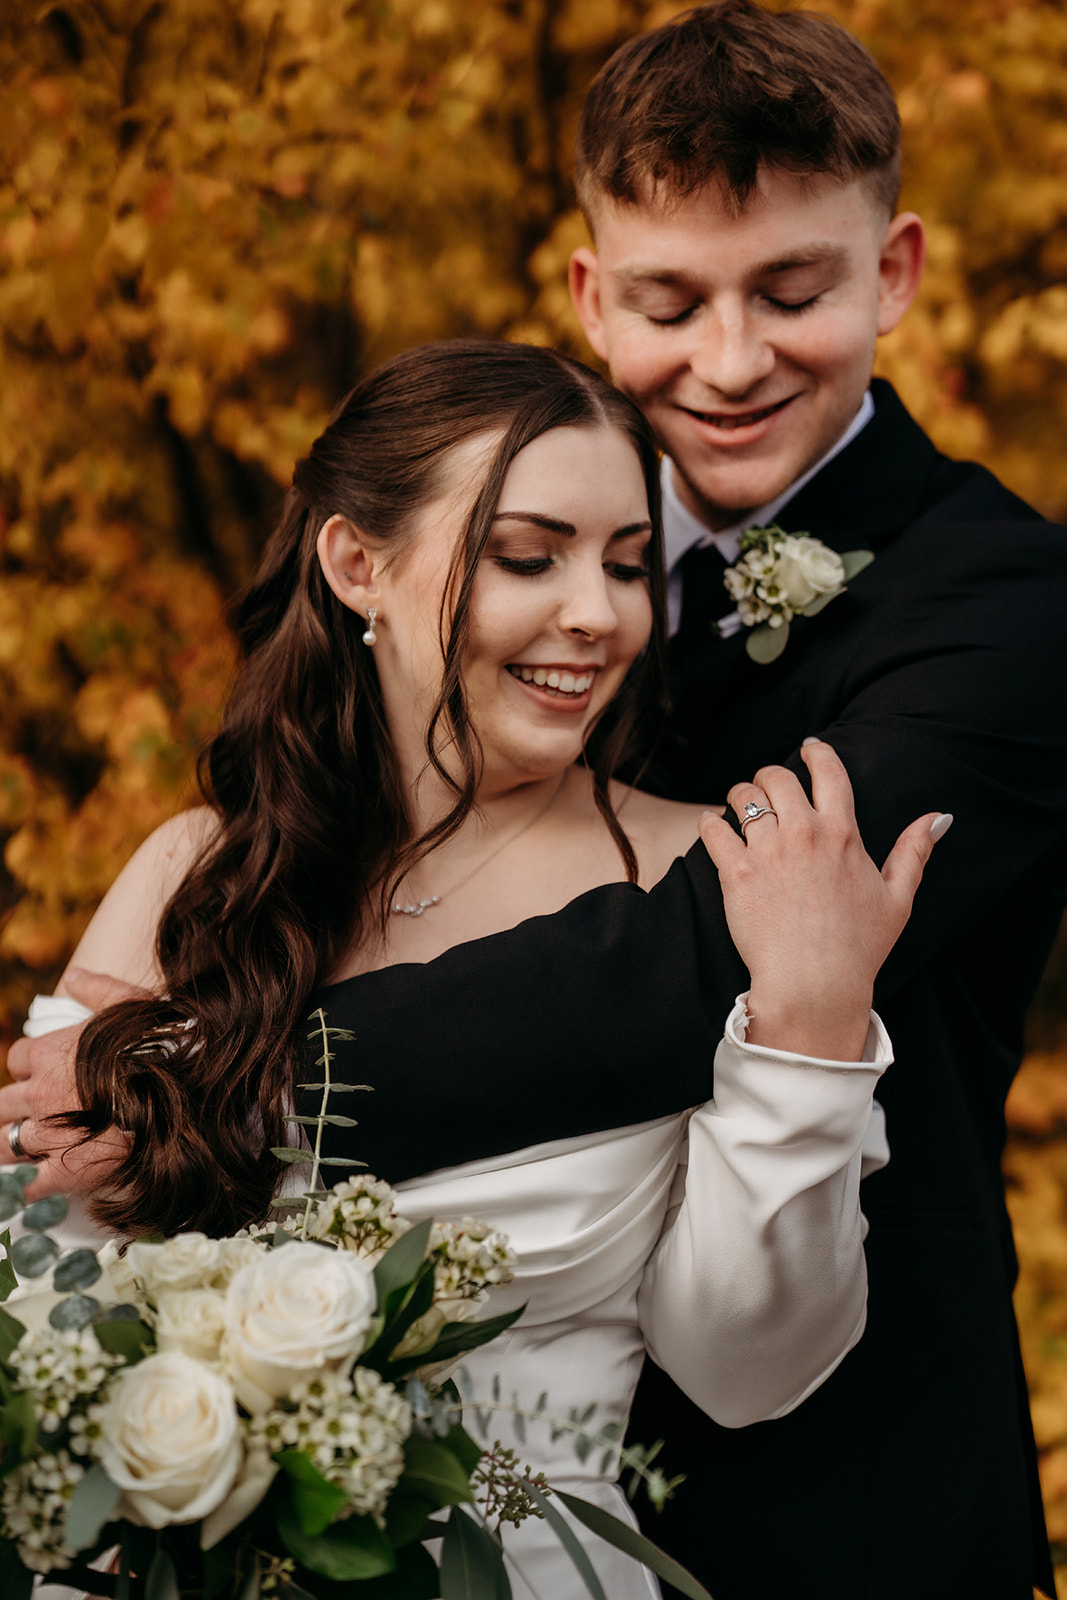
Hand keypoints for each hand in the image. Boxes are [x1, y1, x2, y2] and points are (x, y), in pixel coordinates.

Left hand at [0, 969, 145, 1199]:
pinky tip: (32, 1186)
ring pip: (6, 1144)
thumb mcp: (129, 1003)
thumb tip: (74, 976)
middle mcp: (40, 1093)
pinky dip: (27, 1186)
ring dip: (10, 1147)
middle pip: (3, 1104)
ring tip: (21, 1151)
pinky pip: (30, 1184)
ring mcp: (49, 1132)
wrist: (181, 1090)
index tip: (41, 1075)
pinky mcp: (65, 1169)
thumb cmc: (157, 1045)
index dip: (29, 1069)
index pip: (18, 1060)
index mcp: (49, 1054)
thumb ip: (97, 989)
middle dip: (12, 1110)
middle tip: (31, 1116)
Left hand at [700, 739, 949, 1059]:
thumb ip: (914, 852)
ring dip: (740, 796)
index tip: (809, 748)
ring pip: (742, 797)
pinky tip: (713, 827)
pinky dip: (710, 823)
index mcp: (842, 833)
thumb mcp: (897, 898)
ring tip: (740, 808)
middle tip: (768, 788)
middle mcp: (803, 833)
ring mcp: (767, 851)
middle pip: (777, 776)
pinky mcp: (735, 873)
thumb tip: (938, 818)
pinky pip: (713, 829)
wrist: (815, 984)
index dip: (816, 752)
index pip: (828, 771)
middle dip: (770, 776)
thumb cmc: (858, 947)